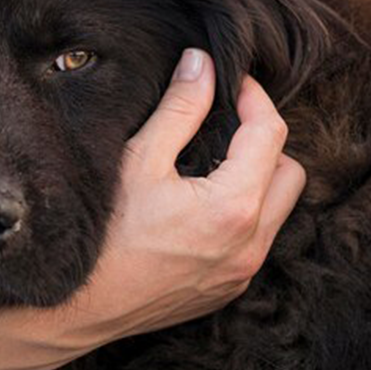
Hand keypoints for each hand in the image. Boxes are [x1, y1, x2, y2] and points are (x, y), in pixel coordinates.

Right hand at [17, 49, 304, 365]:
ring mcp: (241, 272)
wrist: (80, 306)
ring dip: (256, 178)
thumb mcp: (140, 159)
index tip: (229, 81)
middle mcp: (251, 244)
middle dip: (264, 140)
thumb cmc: (104, 231)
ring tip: (210, 161)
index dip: (254, 97)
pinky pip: (256, 240)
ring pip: (278, 209)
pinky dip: (242, 212)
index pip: (271, 134)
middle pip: (290, 172)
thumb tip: (203, 63)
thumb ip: (180, 107)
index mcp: (235, 206)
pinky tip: (199, 203)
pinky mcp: (227, 289)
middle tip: (222, 122)